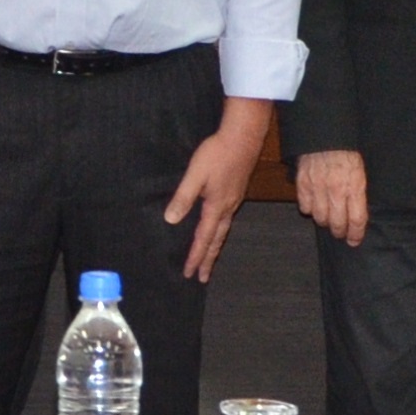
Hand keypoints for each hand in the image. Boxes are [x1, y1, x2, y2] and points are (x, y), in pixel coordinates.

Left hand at [164, 100, 274, 280]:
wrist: (244, 137)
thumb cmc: (218, 153)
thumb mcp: (195, 175)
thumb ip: (183, 197)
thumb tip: (171, 220)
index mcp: (216, 207)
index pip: (203, 239)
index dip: (195, 257)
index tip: (188, 273)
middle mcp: (227, 209)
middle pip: (217, 241)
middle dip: (209, 260)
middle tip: (202, 277)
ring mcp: (234, 201)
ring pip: (224, 231)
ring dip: (215, 247)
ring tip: (209, 259)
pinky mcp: (237, 192)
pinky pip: (227, 220)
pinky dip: (221, 232)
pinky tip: (218, 227)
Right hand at [292, 148, 369, 247]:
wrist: (326, 133)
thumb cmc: (347, 151)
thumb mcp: (360, 171)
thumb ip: (358, 192)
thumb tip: (358, 213)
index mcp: (354, 186)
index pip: (356, 219)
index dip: (356, 234)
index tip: (354, 240)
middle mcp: (336, 189)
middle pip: (337, 223)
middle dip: (340, 232)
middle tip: (341, 232)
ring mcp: (318, 187)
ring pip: (320, 218)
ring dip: (325, 221)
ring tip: (328, 218)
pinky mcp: (303, 183)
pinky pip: (305, 207)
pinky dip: (309, 209)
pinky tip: (315, 205)